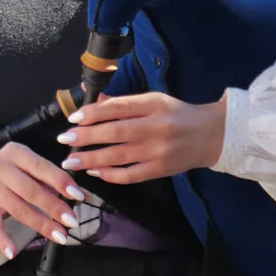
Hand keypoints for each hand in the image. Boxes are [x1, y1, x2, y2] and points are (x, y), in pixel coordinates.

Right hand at [0, 142, 86, 258]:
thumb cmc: (15, 171)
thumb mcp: (31, 167)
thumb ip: (54, 180)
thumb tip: (84, 197)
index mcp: (16, 153)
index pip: (42, 167)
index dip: (61, 182)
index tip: (78, 197)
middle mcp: (0, 168)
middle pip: (30, 191)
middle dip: (54, 207)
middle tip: (72, 221)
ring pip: (18, 209)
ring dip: (41, 225)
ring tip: (61, 237)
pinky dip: (2, 240)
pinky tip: (14, 252)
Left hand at [56, 93, 225, 183]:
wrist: (211, 136)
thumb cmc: (176, 114)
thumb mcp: (154, 100)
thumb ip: (125, 103)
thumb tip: (94, 104)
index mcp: (153, 105)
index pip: (118, 108)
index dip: (94, 113)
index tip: (74, 118)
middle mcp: (155, 127)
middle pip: (114, 132)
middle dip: (85, 137)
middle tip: (64, 139)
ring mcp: (157, 151)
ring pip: (118, 156)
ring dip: (90, 159)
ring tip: (70, 160)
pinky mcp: (160, 170)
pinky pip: (130, 175)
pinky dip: (110, 175)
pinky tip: (94, 172)